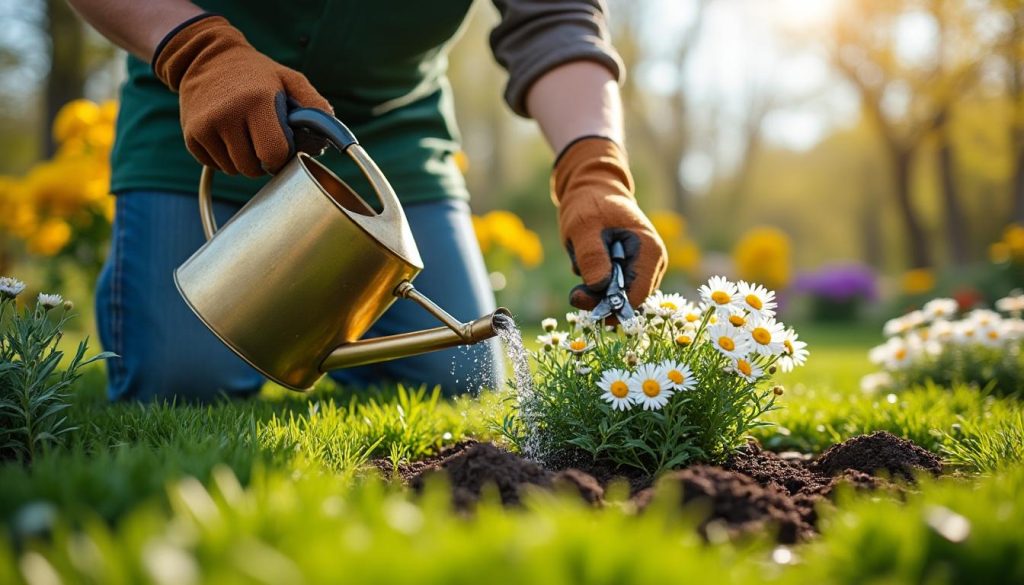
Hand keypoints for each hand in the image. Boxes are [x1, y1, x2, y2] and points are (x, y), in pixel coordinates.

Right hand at [153, 15, 332, 176]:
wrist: (205, 56)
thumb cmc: (254, 72)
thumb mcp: (288, 78)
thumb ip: (313, 103)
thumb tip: (332, 128)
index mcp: (256, 101)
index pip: (274, 154)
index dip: (282, 157)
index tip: (283, 149)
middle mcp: (228, 114)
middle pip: (252, 168)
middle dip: (264, 162)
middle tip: (264, 143)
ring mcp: (205, 126)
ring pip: (233, 170)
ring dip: (244, 161)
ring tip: (246, 136)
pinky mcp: (191, 134)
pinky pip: (215, 165)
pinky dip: (225, 158)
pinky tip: (228, 136)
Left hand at [552, 137, 667, 311]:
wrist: (592, 189)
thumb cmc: (590, 204)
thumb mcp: (584, 227)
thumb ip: (592, 256)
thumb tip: (600, 288)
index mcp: (649, 251)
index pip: (637, 296)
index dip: (611, 306)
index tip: (580, 299)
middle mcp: (654, 263)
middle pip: (629, 300)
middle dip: (599, 300)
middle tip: (574, 291)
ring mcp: (644, 268)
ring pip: (620, 298)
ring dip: (595, 291)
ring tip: (580, 265)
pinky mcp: (631, 270)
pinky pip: (613, 289)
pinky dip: (596, 283)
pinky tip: (586, 264)